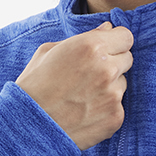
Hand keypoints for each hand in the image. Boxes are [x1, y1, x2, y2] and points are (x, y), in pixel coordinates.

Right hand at [15, 22, 133, 150]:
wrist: (27, 126)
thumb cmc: (33, 85)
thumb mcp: (49, 51)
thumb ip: (84, 37)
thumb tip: (108, 28)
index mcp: (91, 46)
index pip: (125, 37)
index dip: (115, 42)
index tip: (106, 49)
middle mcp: (107, 69)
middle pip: (127, 59)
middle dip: (113, 63)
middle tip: (89, 75)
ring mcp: (113, 95)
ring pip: (122, 84)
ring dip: (109, 87)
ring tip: (82, 96)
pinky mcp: (115, 117)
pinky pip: (118, 106)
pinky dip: (106, 109)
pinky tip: (84, 112)